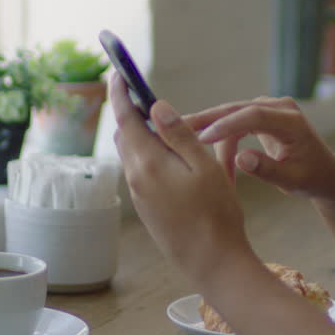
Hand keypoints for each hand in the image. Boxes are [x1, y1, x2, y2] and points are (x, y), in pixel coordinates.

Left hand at [108, 73, 251, 281]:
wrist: (212, 261)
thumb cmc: (215, 213)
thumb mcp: (204, 166)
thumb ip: (179, 134)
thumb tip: (157, 106)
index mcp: (147, 163)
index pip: (125, 118)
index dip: (121, 93)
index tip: (118, 73)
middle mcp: (136, 178)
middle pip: (125, 135)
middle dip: (132, 113)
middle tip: (149, 97)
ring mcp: (140, 195)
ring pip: (133, 154)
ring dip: (143, 136)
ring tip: (167, 128)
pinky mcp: (147, 207)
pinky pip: (141, 172)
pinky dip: (150, 156)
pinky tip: (173, 159)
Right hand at [185, 95, 334, 198]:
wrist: (325, 175)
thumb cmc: (313, 178)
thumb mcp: (293, 180)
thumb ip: (267, 170)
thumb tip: (240, 159)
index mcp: (291, 120)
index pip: (254, 115)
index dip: (226, 125)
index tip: (202, 138)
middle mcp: (280, 107)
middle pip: (237, 109)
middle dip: (207, 120)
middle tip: (177, 129)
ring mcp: (270, 109)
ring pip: (232, 116)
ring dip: (213, 134)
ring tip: (190, 151)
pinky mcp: (261, 115)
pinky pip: (235, 123)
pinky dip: (221, 137)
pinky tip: (203, 149)